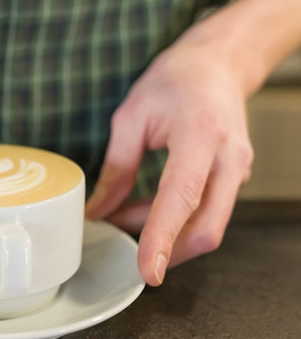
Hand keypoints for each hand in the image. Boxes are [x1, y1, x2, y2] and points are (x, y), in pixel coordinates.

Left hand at [85, 41, 252, 285]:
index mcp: (201, 135)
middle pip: (205, 228)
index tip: (148, 273)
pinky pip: (206, 213)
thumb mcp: (131, 117)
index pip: (182, 198)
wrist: (217, 65)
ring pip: (206, 226)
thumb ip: (116, 169)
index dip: (162, 239)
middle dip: (165, 250)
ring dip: (165, 235)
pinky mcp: (234, 179)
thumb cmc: (173, 82)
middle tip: (122, 246)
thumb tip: (99, 212)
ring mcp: (238, 171)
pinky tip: (143, 210)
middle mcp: (229, 159)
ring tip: (123, 216)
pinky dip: (174, 222)